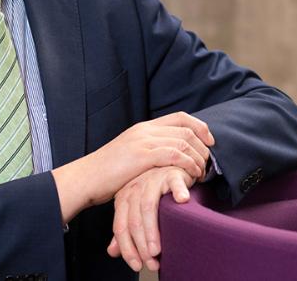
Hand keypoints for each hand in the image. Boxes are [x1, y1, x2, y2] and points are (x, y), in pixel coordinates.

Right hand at [52, 111, 213, 222]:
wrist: (86, 178)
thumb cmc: (107, 173)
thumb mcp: (130, 155)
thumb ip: (148, 150)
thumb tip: (169, 158)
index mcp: (143, 127)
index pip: (180, 117)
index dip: (200, 127)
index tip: (210, 142)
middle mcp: (144, 130)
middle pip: (186, 129)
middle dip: (203, 147)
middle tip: (207, 164)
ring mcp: (142, 142)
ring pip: (183, 141)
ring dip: (198, 158)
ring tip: (201, 173)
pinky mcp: (141, 156)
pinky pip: (174, 155)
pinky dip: (189, 164)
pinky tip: (192, 174)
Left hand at [107, 166, 193, 271]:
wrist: (169, 167)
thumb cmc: (155, 193)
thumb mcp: (137, 212)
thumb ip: (126, 231)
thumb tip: (112, 252)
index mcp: (124, 198)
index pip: (121, 226)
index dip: (127, 247)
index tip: (136, 265)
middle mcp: (135, 188)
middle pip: (133, 220)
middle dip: (141, 245)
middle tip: (151, 262)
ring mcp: (152, 180)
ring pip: (148, 206)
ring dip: (153, 230)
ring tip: (158, 249)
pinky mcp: (171, 173)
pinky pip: (174, 182)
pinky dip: (179, 191)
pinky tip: (182, 201)